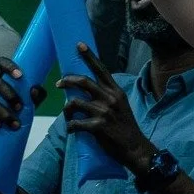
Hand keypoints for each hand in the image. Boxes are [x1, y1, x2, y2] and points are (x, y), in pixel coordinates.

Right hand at [0, 57, 45, 134]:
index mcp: (1, 76)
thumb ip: (36, 95)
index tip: (20, 76)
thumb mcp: (28, 102)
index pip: (1, 63)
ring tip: (14, 124)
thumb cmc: (15, 108)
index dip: (10, 67)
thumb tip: (35, 90)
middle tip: (19, 107)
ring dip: (2, 112)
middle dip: (9, 95)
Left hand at [60, 43, 154, 176]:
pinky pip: (75, 123)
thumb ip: (106, 97)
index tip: (79, 45)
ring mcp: (104, 112)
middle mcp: (110, 98)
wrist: (134, 148)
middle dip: (67, 81)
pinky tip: (73, 129)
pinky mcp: (98, 127)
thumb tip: (87, 93)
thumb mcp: (120, 106)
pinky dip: (70, 126)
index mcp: (116, 92)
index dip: (89, 57)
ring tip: (69, 114)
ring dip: (67, 109)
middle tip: (59, 84)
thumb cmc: (125, 127)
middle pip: (83, 82)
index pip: (101, 70)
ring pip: (74, 103)